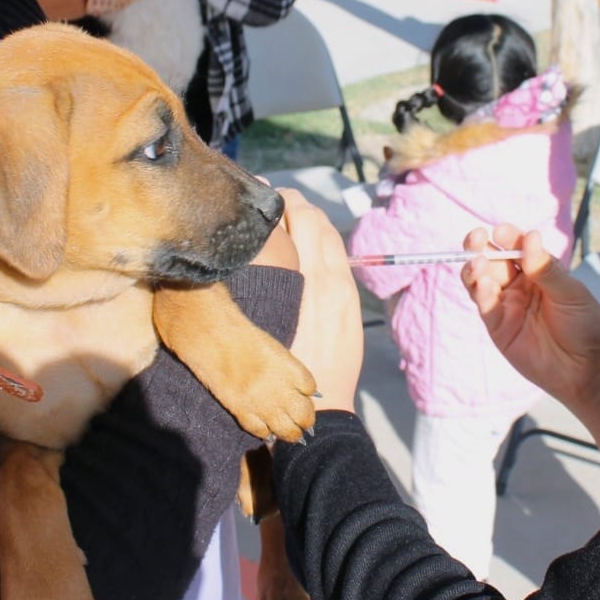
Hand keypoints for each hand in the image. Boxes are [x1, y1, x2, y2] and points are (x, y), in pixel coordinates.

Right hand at [276, 188, 361, 413]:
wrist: (324, 406)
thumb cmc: (285, 369)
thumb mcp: (268, 324)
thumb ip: (263, 283)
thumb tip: (248, 252)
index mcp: (313, 279)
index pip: (303, 218)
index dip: (284, 200)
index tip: (264, 193)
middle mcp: (334, 278)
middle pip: (319, 222)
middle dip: (297, 206)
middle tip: (271, 204)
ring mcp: (346, 289)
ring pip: (332, 238)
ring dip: (311, 223)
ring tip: (286, 221)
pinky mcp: (352, 302)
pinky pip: (340, 258)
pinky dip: (323, 243)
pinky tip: (306, 248)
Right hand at [461, 225, 599, 414]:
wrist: (588, 369)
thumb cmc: (586, 326)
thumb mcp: (570, 292)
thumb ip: (545, 268)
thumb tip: (529, 237)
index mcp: (538, 269)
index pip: (516, 246)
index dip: (507, 237)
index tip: (501, 231)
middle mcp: (518, 284)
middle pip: (492, 259)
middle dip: (480, 246)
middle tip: (475, 237)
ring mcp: (506, 305)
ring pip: (480, 280)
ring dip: (474, 268)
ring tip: (477, 262)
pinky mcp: (498, 327)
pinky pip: (484, 306)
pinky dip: (480, 293)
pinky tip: (483, 284)